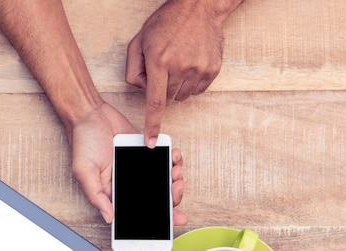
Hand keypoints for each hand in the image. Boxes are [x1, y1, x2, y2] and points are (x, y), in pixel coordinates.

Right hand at [66, 102, 186, 224]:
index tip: (174, 219)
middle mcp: (129, 183)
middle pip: (156, 199)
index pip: (138, 211)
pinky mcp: (146, 152)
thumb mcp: (84, 172)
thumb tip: (108, 218)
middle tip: (177, 188)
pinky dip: (173, 160)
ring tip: (176, 172)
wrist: (90, 114)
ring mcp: (139, 168)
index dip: (157, 219)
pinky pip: (164, 160)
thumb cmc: (83, 143)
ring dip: (175, 179)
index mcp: (114, 193)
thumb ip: (96, 196)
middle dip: (172, 198)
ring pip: (164, 181)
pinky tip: (174, 156)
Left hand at [126, 0, 233, 146]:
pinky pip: (197, 90)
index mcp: (159, 62)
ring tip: (177, 64)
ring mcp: (199, 69)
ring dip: (176, 87)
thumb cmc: (166, 23)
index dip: (152, 125)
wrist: (199, 7)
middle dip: (161, 90)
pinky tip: (189, 64)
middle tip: (163, 69)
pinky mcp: (212, 70)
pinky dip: (190, 83)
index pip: (154, 102)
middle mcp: (181, 68)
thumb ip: (133, 70)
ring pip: (182, 96)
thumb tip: (143, 90)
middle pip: (167, 99)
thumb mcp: (139, 42)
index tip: (151, 142)